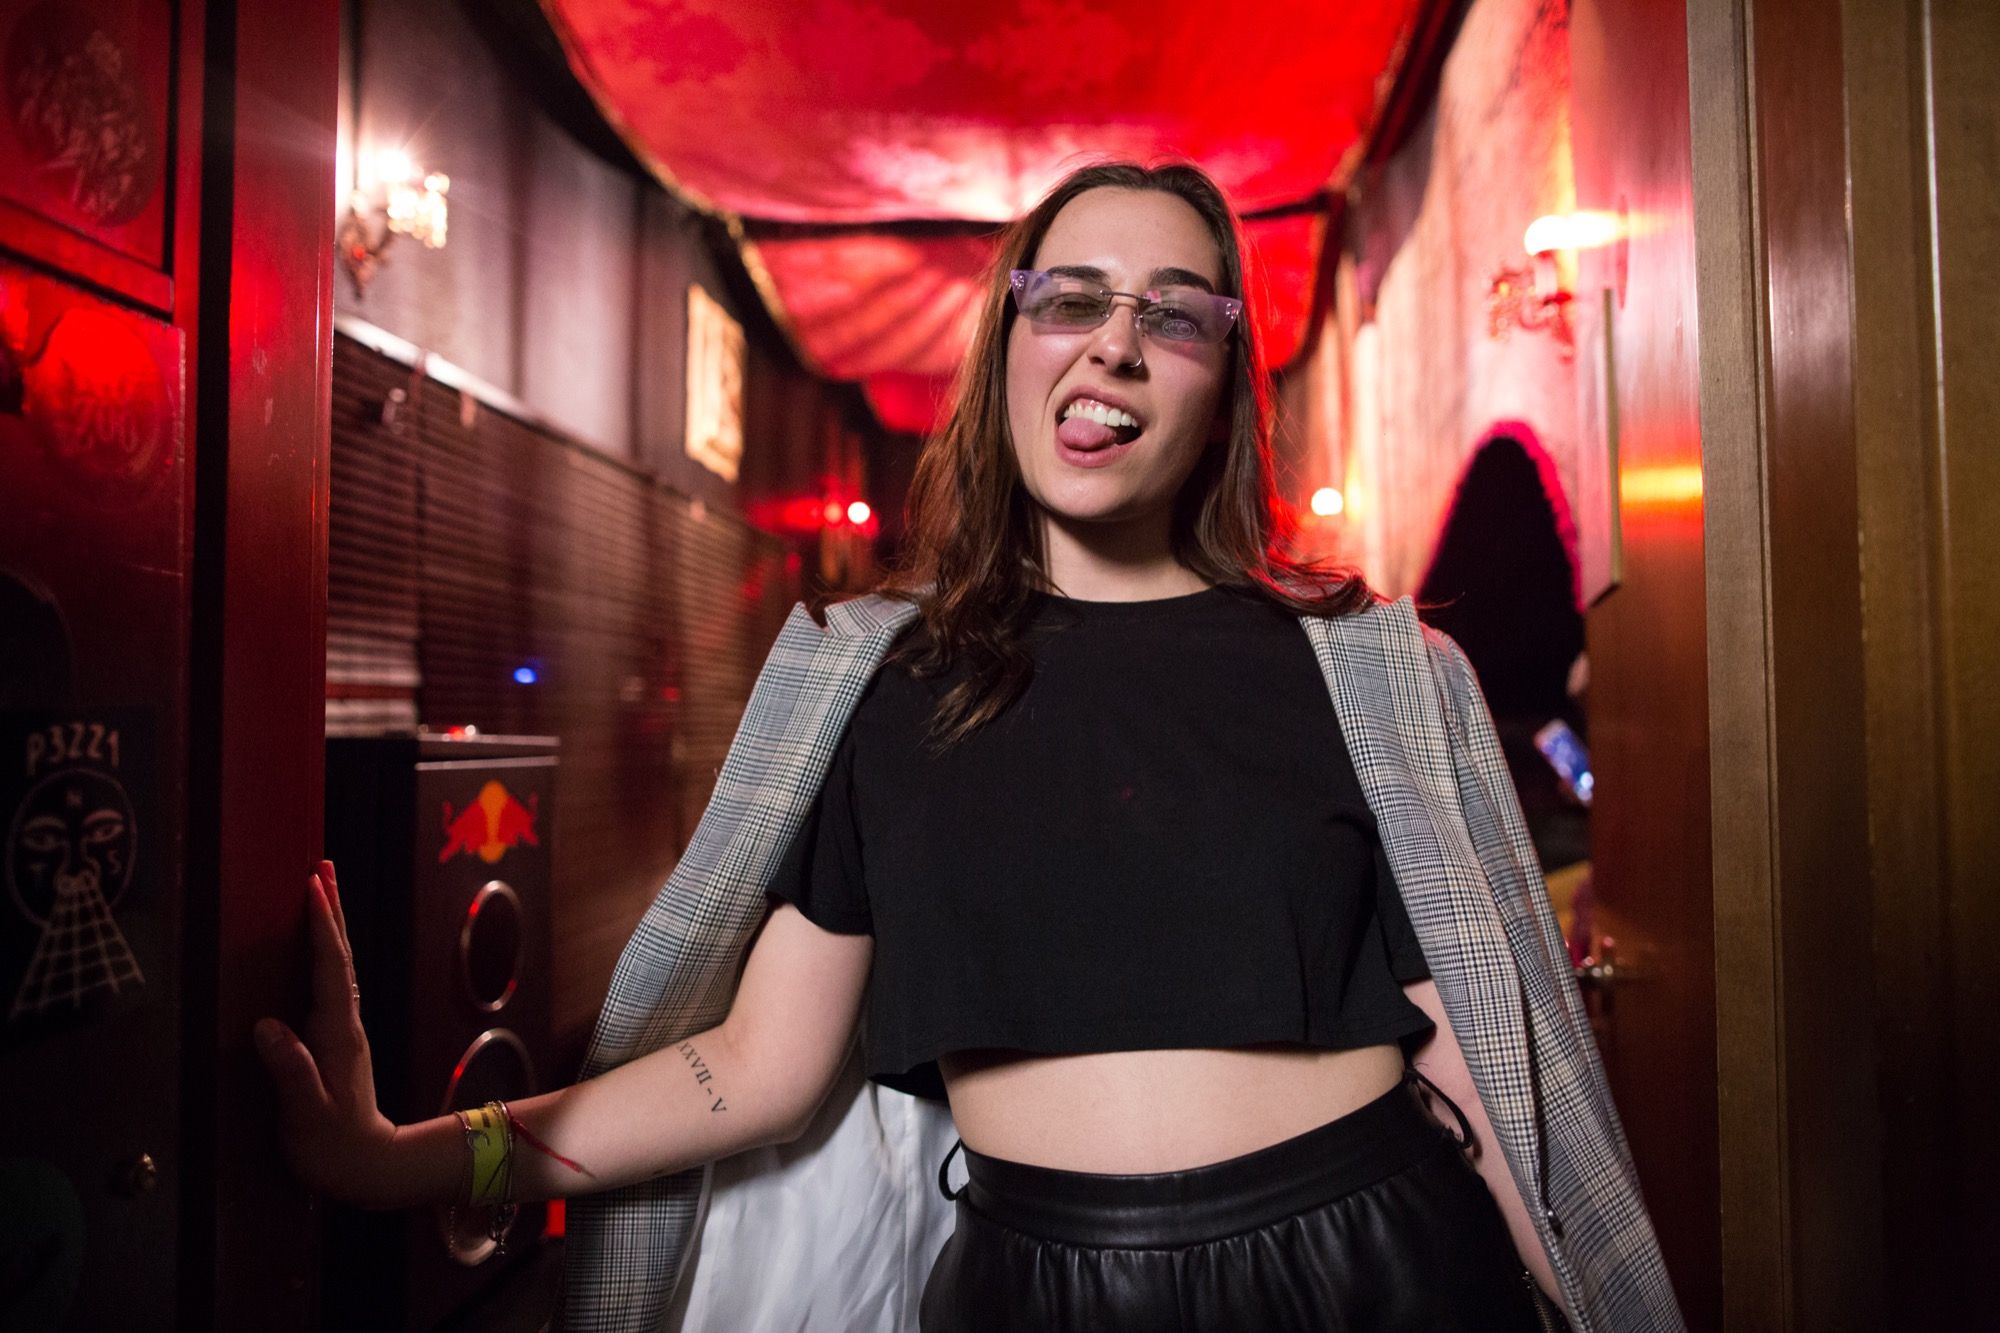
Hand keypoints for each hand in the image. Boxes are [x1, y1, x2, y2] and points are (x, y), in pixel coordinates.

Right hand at [253, 859, 399, 1204]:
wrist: (367, 1167)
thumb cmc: (333, 1146)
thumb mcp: (307, 1113)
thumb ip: (290, 1070)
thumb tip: (267, 1025)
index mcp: (338, 1034)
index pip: (330, 969)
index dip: (321, 927)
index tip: (314, 886)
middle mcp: (345, 1023)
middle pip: (340, 956)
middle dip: (331, 910)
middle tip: (323, 865)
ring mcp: (343, 1029)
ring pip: (337, 966)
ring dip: (330, 926)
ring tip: (321, 889)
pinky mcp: (336, 1039)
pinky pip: (330, 983)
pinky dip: (324, 954)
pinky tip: (317, 947)